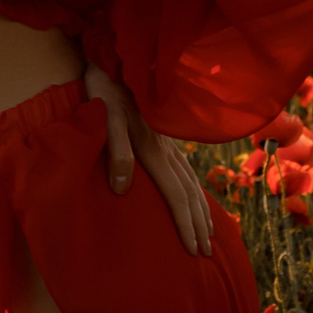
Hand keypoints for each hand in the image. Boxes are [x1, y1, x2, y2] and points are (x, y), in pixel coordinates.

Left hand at [82, 62, 212, 256]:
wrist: (115, 59)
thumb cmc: (105, 92)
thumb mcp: (105, 120)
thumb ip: (116, 152)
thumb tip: (121, 189)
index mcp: (154, 150)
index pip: (175, 196)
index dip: (185, 225)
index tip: (194, 251)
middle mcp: (167, 149)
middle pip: (189, 194)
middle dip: (198, 225)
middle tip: (206, 253)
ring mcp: (168, 142)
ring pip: (192, 182)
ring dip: (201, 210)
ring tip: (208, 232)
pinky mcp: (164, 135)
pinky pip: (186, 169)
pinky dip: (195, 189)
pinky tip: (194, 194)